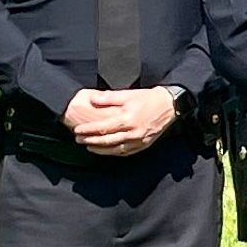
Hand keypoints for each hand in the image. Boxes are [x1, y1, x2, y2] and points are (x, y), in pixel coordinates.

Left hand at [65, 87, 185, 157]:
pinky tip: (106, 151)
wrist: (169, 106)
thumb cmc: (148, 98)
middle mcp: (133, 133)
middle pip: (107, 141)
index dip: (88, 130)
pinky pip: (126, 152)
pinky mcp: (143, 144)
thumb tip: (92, 99)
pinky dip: (114, 152)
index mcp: (128, 119)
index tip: (77, 130)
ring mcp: (139, 141)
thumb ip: (109, 97)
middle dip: (90, 141)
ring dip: (100, 150)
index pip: (103, 127)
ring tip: (89, 147)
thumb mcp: (128, 94)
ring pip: (115, 149)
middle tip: (78, 140)